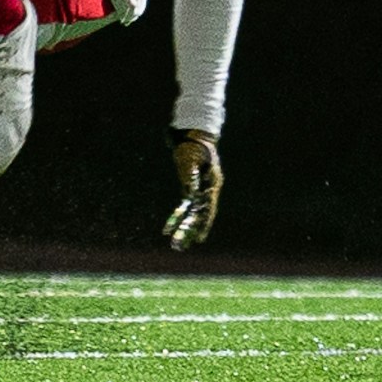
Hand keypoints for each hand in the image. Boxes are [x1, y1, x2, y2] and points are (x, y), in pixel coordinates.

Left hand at [163, 128, 222, 250]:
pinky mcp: (191, 188)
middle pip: (201, 214)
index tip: (199, 238)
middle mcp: (208, 189)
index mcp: (212, 183)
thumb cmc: (192, 145)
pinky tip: (169, 227)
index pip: (208, 208)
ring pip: (194, 213)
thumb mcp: (189, 158)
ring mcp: (201, 189)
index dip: (203, 223)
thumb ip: (190, 175)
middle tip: (179, 247)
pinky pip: (185, 206)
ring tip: (176, 245)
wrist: (193, 134)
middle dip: (191, 231)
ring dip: (185, 229)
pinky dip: (178, 216)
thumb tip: (190, 193)